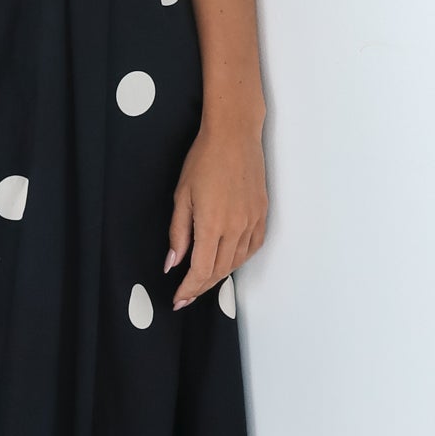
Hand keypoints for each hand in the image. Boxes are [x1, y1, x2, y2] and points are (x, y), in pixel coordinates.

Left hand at [165, 118, 268, 307]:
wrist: (234, 135)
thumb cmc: (203, 160)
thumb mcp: (181, 196)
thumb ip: (178, 233)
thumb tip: (172, 264)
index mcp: (212, 224)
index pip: (201, 270)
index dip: (189, 289)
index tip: (178, 300)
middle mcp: (236, 228)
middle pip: (219, 271)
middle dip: (201, 287)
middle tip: (186, 296)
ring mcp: (252, 222)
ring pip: (237, 262)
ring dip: (219, 276)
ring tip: (203, 282)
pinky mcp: (262, 214)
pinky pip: (252, 248)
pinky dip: (239, 260)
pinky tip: (227, 262)